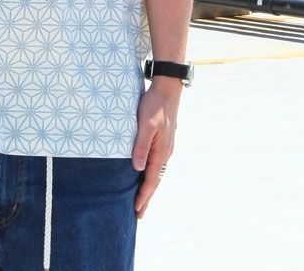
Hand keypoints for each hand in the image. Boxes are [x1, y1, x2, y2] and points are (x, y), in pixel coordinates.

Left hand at [130, 77, 181, 219]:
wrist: (167, 89)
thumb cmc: (154, 105)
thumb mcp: (145, 124)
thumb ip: (141, 146)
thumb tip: (137, 168)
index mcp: (161, 151)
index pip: (150, 179)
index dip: (143, 195)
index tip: (136, 210)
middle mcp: (165, 152)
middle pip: (155, 180)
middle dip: (147, 197)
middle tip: (138, 214)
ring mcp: (165, 147)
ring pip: (155, 172)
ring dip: (148, 186)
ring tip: (141, 199)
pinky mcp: (162, 141)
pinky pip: (155, 163)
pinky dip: (149, 174)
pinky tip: (143, 174)